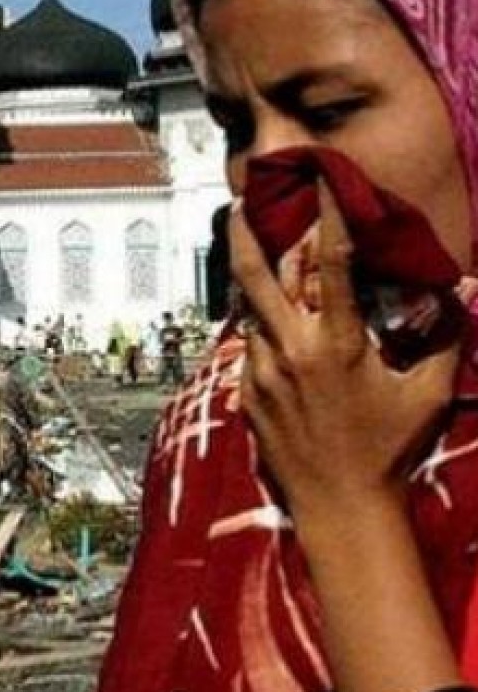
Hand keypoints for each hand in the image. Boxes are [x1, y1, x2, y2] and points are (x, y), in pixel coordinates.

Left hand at [231, 180, 459, 523]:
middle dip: (242, 233)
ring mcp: (260, 373)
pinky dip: (262, 334)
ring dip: (260, 291)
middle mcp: (289, 351)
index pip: (332, 266)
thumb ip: (440, 342)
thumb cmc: (388, 451)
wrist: (341, 508)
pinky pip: (250, 350)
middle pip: (255, 276)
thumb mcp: (425, 395)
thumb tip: (456, 299)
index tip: (324, 183)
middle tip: (236, 203)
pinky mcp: (246, 394)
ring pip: (252, 314)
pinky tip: (277, 334)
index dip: (331, 219)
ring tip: (264, 268)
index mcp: (336, 344)